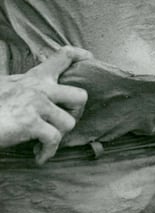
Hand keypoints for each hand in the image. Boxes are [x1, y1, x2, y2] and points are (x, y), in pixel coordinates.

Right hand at [0, 46, 91, 162]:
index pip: (64, 56)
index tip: (88, 58)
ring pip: (68, 123)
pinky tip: (38, 156)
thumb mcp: (5, 85)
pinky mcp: (30, 123)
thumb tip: (13, 62)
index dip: (80, 55)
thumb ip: (19, 82)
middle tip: (62, 123)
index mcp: (35, 77)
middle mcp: (40, 88)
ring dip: (58, 138)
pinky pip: (54, 140)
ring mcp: (36, 105)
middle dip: (76, 114)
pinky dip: (47, 152)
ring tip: (43, 143)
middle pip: (80, 96)